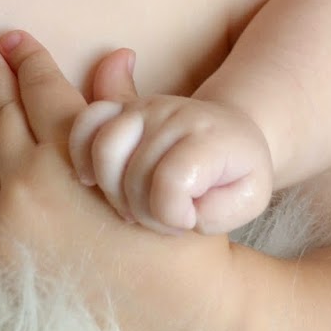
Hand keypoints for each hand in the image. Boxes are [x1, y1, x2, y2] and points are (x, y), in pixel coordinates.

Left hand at [0, 31, 245, 330]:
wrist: (180, 311)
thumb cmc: (177, 231)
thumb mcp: (157, 158)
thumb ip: (125, 104)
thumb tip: (115, 54)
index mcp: (71, 149)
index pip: (41, 88)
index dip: (26, 58)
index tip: (12, 36)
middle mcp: (29, 180)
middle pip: (0, 115)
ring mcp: (4, 222)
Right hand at [68, 62, 274, 235]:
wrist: (232, 132)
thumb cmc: (238, 173)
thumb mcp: (250, 199)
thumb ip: (220, 213)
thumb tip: (180, 211)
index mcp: (212, 138)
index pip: (173, 181)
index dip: (172, 215)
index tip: (187, 222)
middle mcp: (175, 115)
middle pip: (135, 173)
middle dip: (144, 213)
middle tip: (161, 221)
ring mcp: (145, 108)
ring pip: (104, 148)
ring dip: (112, 190)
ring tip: (132, 206)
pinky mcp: (122, 108)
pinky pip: (85, 123)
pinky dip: (80, 154)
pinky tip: (93, 181)